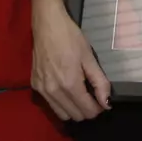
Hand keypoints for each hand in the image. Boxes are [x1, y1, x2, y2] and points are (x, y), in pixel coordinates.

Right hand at [30, 0, 109, 121]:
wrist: (47, 24)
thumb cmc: (70, 37)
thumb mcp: (89, 57)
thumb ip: (100, 82)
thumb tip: (107, 103)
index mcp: (69, 84)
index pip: (87, 111)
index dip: (98, 108)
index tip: (101, 100)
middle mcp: (54, 91)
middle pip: (75, 116)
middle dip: (86, 110)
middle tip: (92, 96)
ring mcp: (42, 89)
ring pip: (61, 114)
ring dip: (73, 109)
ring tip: (79, 94)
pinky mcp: (35, 85)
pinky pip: (50, 104)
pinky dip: (60, 102)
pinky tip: (65, 88)